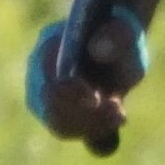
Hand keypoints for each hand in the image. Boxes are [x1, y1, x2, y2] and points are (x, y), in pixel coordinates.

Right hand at [28, 6, 147, 150]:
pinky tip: (117, 118)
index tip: (96, 98)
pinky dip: (93, 129)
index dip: (68, 90)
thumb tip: (98, 49)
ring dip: (92, 123)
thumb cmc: (122, 39)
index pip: (46, 73)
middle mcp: (37, 70)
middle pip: (48, 103)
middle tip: (117, 109)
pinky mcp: (53, 113)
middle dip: (85, 112)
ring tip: (120, 113)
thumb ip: (116, 36)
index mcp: (49, 42)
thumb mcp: (126, 34)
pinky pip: (66, 130)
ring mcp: (41, 94)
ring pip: (57, 122)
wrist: (120, 54)